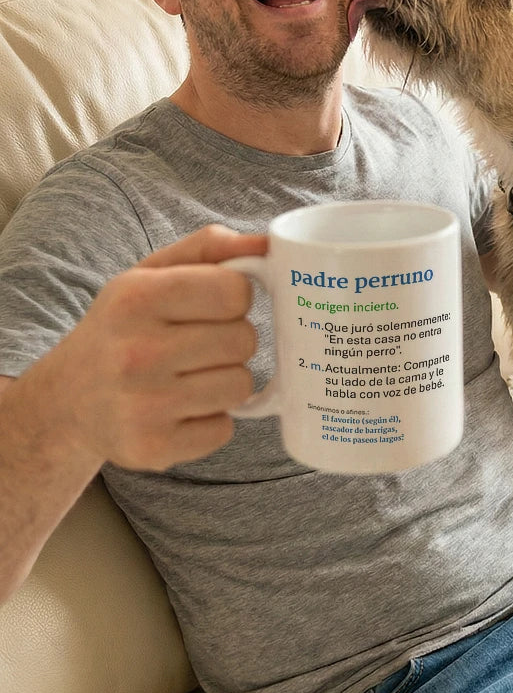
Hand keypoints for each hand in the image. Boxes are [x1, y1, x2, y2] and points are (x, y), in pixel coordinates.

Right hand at [42, 225, 266, 470]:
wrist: (67, 400)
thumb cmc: (125, 327)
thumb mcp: (151, 274)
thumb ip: (210, 248)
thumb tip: (267, 243)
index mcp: (136, 298)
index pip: (235, 292)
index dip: (235, 297)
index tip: (214, 305)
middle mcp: (135, 352)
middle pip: (244, 340)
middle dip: (232, 340)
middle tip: (198, 344)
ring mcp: (142, 406)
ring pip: (240, 386)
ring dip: (225, 381)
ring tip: (189, 376)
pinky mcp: (151, 448)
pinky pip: (224, 430)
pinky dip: (211, 421)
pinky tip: (180, 410)